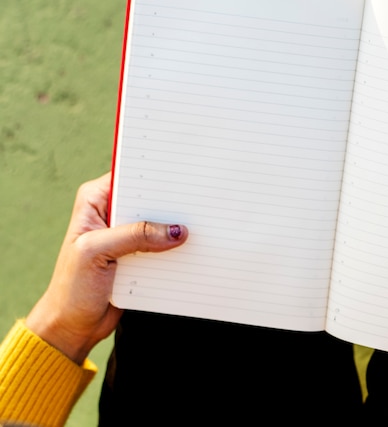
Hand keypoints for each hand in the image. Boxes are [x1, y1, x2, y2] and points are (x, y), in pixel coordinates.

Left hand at [25, 173, 187, 363]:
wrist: (74, 326)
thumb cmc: (72, 288)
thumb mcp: (97, 252)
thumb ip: (135, 236)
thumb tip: (175, 231)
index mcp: (96, 201)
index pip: (131, 177)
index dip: (156, 177)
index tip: (182, 178)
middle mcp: (113, 213)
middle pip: (151, 199)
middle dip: (171, 204)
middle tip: (195, 206)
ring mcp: (128, 234)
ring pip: (161, 222)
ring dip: (176, 228)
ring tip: (198, 228)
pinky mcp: (141, 254)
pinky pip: (164, 245)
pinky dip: (176, 248)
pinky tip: (189, 249)